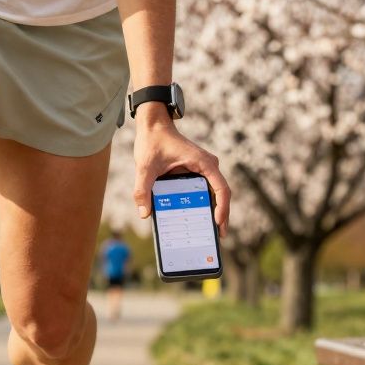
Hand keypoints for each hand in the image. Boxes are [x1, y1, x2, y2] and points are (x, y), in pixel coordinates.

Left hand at [131, 107, 230, 231]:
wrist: (153, 127)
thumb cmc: (152, 142)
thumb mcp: (144, 167)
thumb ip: (142, 190)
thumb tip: (144, 214)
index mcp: (203, 163)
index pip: (221, 188)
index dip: (222, 207)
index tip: (217, 222)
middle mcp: (208, 166)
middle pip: (221, 195)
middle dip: (221, 216)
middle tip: (217, 238)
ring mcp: (204, 170)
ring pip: (214, 194)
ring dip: (213, 212)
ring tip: (210, 234)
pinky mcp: (197, 173)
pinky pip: (204, 191)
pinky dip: (203, 205)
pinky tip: (196, 220)